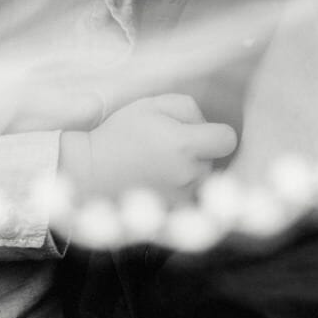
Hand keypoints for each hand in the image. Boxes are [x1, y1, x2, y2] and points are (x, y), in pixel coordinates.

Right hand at [59, 94, 236, 199]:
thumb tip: (204, 124)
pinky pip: (190, 196)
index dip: (215, 133)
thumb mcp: (149, 105)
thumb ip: (187, 108)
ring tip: (158, 165)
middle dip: (197, 151)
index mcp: (185, 145)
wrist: (91, 173)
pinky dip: (180, 189)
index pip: (227, 139)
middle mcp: (190, 174)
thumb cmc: (119, 134)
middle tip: (166, 146)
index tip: (198, 133)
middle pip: (213, 158)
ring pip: (203, 178)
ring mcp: (184, 197)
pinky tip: (157, 181)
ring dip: (190, 170)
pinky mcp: (176, 212)